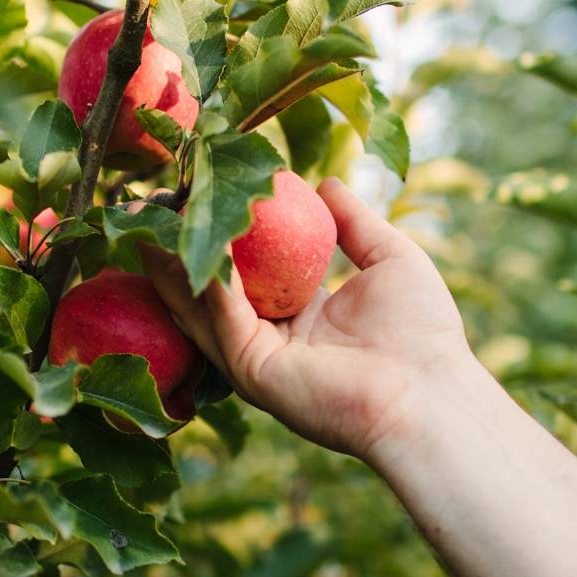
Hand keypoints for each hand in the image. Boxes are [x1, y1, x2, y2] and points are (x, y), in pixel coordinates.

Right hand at [142, 178, 477, 459]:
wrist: (430, 393)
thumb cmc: (422, 332)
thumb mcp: (389, 258)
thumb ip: (354, 222)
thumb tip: (325, 182)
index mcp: (300, 315)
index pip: (245, 272)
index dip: (220, 234)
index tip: (196, 195)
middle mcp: (270, 337)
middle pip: (208, 289)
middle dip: (176, 247)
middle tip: (146, 204)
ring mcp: (256, 358)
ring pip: (200, 306)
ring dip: (171, 263)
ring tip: (146, 219)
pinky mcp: (253, 372)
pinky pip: (224, 318)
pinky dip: (210, 280)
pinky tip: (199, 242)